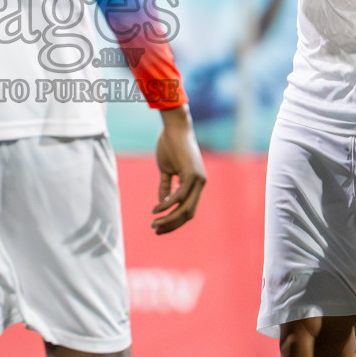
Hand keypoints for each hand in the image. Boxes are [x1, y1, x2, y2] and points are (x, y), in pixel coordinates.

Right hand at [152, 105, 206, 234]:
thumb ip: (166, 186)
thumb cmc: (170, 145)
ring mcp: (198, 180)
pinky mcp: (192, 174)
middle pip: (188, 214)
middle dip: (171, 225)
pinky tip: (157, 209)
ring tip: (154, 223)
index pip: (188, 209)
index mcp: (196, 184)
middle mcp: (201, 184)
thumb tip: (162, 203)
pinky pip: (180, 196)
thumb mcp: (167, 169)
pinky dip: (167, 205)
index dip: (174, 221)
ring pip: (185, 208)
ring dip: (169, 218)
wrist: (175, 127)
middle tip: (155, 230)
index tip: (159, 226)